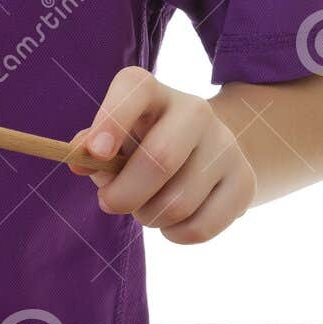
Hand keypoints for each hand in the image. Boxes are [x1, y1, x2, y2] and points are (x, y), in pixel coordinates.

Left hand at [80, 68, 255, 242]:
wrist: (206, 151)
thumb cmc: (144, 143)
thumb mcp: (115, 137)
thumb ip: (91, 146)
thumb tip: (78, 159)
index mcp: (154, 92)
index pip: (134, 89)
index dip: (112, 119)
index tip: (96, 154)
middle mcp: (195, 110)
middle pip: (160, 159)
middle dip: (124, 194)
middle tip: (109, 203)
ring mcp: (225, 146)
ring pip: (178, 203)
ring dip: (148, 217)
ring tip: (146, 208)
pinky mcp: (244, 182)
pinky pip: (201, 227)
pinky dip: (174, 235)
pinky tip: (171, 221)